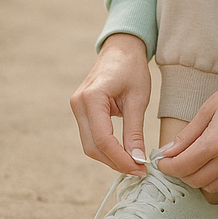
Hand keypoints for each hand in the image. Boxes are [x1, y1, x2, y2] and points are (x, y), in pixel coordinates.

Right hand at [70, 33, 151, 176]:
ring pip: (90, 145)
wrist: (121, 48)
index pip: (103, 139)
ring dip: (110, 157)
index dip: (121, 159)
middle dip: (115, 162)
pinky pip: (91, 136)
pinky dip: (106, 148)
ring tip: (134, 163)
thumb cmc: (132, 68)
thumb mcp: (138, 99)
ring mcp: (77, 107)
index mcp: (92, 98)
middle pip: (93, 146)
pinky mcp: (81, 111)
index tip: (140, 168)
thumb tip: (137, 160)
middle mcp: (78, 104)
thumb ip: (135, 131)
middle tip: (139, 170)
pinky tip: (124, 152)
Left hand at [157, 63, 217, 192]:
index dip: (167, 167)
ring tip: (196, 160)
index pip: (182, 167)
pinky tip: (217, 160)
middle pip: (195, 180)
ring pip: (212, 186)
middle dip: (181, 173)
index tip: (161, 162)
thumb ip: (188, 134)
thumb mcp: (210, 107)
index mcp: (217, 141)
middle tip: (176, 160)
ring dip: (199, 177)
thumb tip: (167, 152)